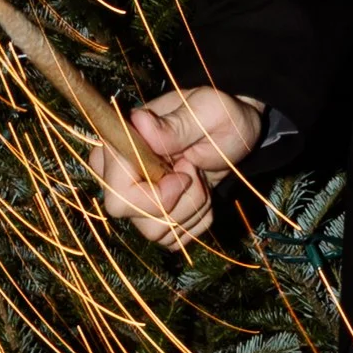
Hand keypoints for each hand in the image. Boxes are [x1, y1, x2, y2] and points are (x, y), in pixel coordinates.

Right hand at [90, 87, 261, 253]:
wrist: (236, 135)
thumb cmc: (220, 117)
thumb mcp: (207, 112)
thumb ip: (176, 124)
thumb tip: (140, 122)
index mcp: (124, 142)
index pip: (116, 192)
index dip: (153, 194)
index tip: (185, 173)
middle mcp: (120, 172)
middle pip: (127, 213)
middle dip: (175, 202)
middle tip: (195, 174)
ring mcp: (135, 197)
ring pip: (153, 230)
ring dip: (190, 209)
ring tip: (201, 178)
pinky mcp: (153, 215)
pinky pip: (171, 239)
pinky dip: (195, 220)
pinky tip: (200, 193)